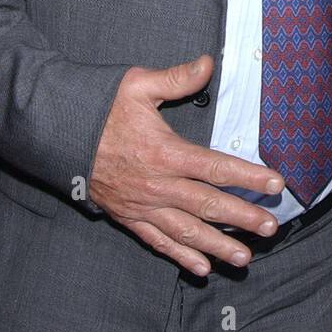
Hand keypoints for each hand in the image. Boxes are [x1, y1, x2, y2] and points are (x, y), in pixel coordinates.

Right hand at [88, 55, 284, 275]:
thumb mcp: (136, 84)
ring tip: (244, 258)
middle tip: (270, 228)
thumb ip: (176, 78)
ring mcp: (142, 205)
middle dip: (242, 218)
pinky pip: (157, 242)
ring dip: (217, 246)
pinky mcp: (128, 216)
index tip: (276, 184)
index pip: (216, 167)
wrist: (55, 134)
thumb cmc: (97, 108)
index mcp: (165, 152)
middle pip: (208, 205)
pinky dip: (180, 257)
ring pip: (186, 231)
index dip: (248, 177)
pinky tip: (202, 268)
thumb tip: (207, 63)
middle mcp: (157, 185)